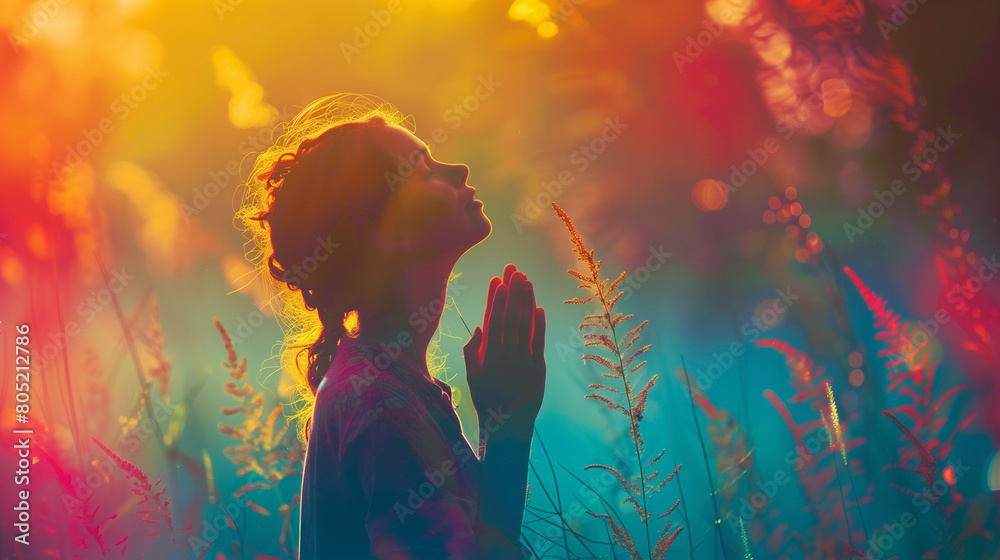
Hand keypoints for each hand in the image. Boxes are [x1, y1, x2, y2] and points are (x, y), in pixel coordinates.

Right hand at [463, 264, 545, 432]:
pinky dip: (539, 324)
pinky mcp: (538, 370)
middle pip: (510, 317)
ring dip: (526, 301)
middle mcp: (505, 357)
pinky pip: (538, 342)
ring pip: (525, 326)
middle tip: (514, 271)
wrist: (508, 427)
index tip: (497, 280)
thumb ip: (473, 351)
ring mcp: (523, 363)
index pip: (492, 321)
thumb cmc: (487, 399)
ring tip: (526, 281)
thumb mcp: (472, 376)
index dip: (495, 299)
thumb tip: (480, 325)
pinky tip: (538, 307)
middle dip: (512, 292)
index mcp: (487, 357)